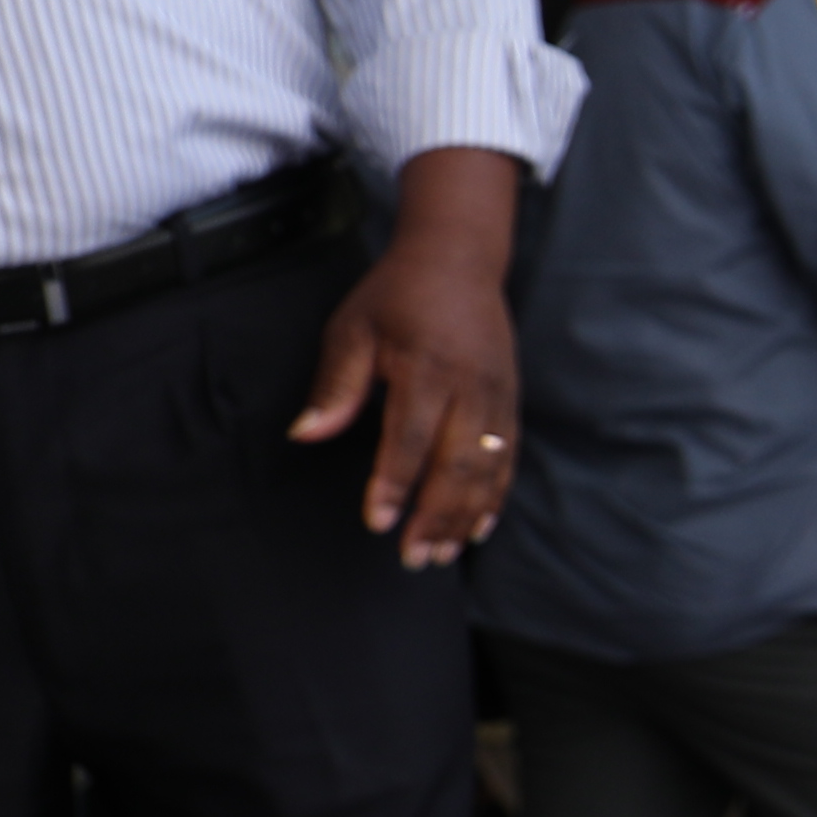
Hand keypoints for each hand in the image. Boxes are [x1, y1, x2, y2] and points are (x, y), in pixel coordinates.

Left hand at [297, 148, 523, 563]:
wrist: (459, 258)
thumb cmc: (397, 294)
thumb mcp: (352, 328)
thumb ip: (335, 385)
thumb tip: (307, 434)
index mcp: (427, 367)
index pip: (410, 437)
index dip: (395, 483)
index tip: (378, 521)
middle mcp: (469, 386)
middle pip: (457, 465)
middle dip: (437, 516)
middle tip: (415, 557)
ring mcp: (496, 395)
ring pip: (487, 468)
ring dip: (466, 516)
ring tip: (444, 554)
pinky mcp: (510, 400)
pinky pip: (508, 457)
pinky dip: (496, 496)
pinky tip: (480, 526)